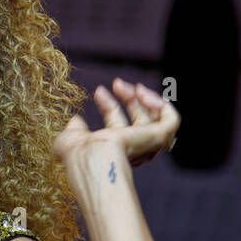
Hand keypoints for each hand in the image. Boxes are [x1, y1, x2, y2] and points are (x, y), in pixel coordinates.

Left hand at [53, 78, 180, 167]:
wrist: (91, 157)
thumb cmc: (78, 155)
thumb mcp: (68, 140)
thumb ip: (73, 131)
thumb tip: (76, 120)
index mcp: (113, 152)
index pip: (118, 126)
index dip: (109, 106)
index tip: (99, 91)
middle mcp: (132, 151)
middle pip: (139, 122)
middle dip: (128, 99)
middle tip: (117, 83)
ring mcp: (146, 145)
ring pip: (155, 119)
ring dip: (142, 97)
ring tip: (126, 84)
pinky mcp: (158, 138)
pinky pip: (172, 121)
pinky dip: (161, 104)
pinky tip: (143, 93)